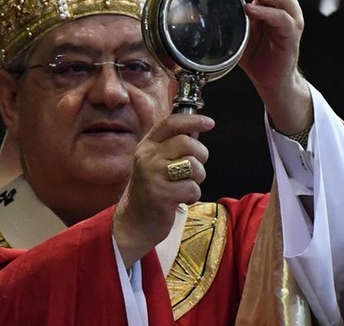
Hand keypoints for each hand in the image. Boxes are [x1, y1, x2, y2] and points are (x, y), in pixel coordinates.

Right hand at [113, 113, 213, 265]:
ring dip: (197, 178)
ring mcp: (153, 176)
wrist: (134, 222)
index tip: (209, 122)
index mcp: (147, 146)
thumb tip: (197, 129)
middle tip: (195, 169)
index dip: (192, 120)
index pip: (170, 123)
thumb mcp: (155, 162)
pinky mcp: (161, 195)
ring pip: (193, 166)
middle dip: (201, 155)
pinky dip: (192, 196)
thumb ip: (172, 146)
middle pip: (187, 143)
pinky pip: (192, 188)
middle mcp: (147, 157)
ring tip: (185, 186)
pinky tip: (180, 200)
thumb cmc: (152, 190)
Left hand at [231, 0, 312, 134]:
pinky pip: (281, 18)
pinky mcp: (292, 34)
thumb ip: (231, 13)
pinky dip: (266, 12)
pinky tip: (251, 9)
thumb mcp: (240, 28)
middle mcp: (286, 6)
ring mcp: (291, 19)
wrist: (272, 80)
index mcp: (274, 0)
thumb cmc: (256, 54)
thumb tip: (205, 1)